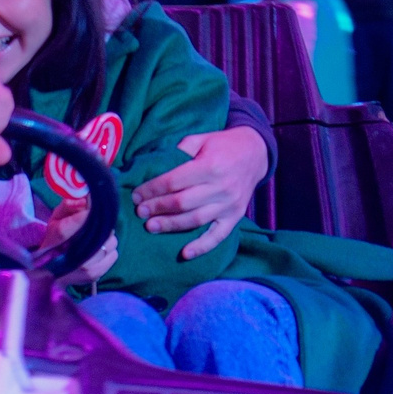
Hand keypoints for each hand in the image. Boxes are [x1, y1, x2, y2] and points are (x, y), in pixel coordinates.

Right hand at [39, 195, 117, 285]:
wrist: (49, 272)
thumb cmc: (54, 240)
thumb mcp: (56, 218)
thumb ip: (69, 205)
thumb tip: (86, 199)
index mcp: (58, 237)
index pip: (78, 222)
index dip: (89, 214)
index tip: (94, 209)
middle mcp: (73, 255)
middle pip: (101, 233)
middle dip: (101, 226)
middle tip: (96, 225)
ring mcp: (85, 268)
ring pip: (111, 243)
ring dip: (107, 238)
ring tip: (98, 239)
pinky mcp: (94, 275)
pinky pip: (114, 255)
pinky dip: (110, 251)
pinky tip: (100, 250)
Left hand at [134, 125, 267, 260]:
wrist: (256, 153)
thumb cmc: (223, 145)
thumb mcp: (201, 139)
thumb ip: (180, 150)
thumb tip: (155, 167)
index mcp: (210, 166)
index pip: (174, 181)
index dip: (152, 190)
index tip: (136, 195)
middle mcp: (221, 187)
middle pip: (182, 202)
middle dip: (157, 208)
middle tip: (140, 212)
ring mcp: (229, 205)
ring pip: (196, 220)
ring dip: (171, 225)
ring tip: (151, 227)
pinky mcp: (235, 217)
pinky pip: (218, 236)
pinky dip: (202, 247)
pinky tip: (185, 253)